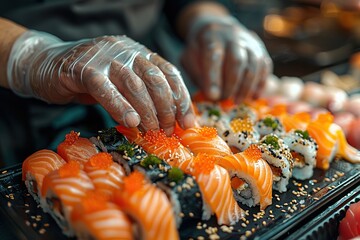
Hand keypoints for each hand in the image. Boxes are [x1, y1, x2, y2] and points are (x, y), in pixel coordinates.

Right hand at [7, 31, 194, 134]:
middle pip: (155, 79)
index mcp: (139, 53)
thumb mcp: (121, 84)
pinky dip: (120, 106)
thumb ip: (142, 96)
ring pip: (134, 85)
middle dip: (166, 108)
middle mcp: (126, 50)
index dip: (181, 99)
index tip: (187, 122)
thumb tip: (168, 121)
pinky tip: (130, 123)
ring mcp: (104, 57)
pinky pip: (105, 89)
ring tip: (151, 131)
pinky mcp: (82, 67)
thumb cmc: (89, 79)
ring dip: (147, 112)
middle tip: (167, 130)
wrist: (45, 64)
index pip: (169, 73)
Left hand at [181, 15, 272, 102]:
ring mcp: (249, 42)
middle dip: (231, 84)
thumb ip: (198, 74)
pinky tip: (253, 97)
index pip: (213, 56)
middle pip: (237, 61)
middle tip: (224, 100)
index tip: (212, 96)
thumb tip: (213, 96)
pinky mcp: (260, 49)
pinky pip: (265, 66)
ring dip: (246, 87)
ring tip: (236, 102)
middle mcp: (233, 36)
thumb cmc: (200, 50)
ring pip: (253, 64)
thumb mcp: (190, 58)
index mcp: (211, 36)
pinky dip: (260, 83)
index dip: (213, 77)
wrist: (217, 29)